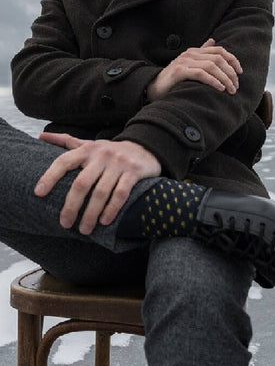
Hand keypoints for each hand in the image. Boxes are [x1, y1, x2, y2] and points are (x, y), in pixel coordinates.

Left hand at [35, 133, 160, 234]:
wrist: (145, 146)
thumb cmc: (110, 151)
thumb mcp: (89, 144)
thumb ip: (66, 141)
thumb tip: (40, 136)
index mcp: (87, 149)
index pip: (64, 161)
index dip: (50, 176)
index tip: (38, 193)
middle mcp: (102, 155)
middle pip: (81, 183)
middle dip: (71, 206)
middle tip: (65, 223)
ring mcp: (119, 163)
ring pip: (100, 192)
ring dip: (91, 213)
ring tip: (84, 229)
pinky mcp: (134, 172)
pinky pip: (121, 193)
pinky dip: (112, 209)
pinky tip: (105, 221)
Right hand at [147, 38, 242, 100]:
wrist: (154, 88)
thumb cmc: (174, 80)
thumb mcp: (189, 64)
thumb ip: (201, 53)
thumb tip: (212, 40)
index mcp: (194, 51)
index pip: (219, 51)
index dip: (232, 60)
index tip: (240, 72)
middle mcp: (190, 54)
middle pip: (218, 58)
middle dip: (230, 72)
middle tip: (236, 86)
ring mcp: (184, 61)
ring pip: (212, 66)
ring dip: (225, 79)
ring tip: (231, 90)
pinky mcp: (179, 72)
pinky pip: (201, 74)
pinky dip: (213, 81)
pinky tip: (220, 88)